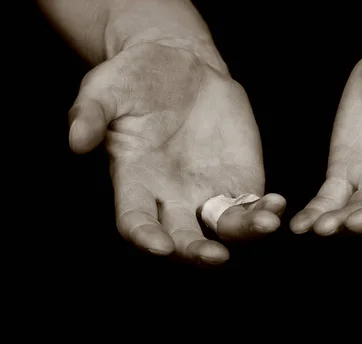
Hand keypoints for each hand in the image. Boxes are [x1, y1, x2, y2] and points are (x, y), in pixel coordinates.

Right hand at [69, 43, 284, 264]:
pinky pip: (251, 203)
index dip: (145, 237)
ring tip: (264, 224)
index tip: (160, 246)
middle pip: (184, 238)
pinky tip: (276, 205)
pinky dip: (264, 210)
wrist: (178, 61)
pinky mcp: (238, 177)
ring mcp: (207, 189)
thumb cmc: (134, 78)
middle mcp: (170, 196)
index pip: (135, 221)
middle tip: (215, 256)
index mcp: (135, 182)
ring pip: (224, 227)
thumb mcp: (104, 89)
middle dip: (198, 251)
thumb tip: (77, 141)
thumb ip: (90, 113)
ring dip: (243, 233)